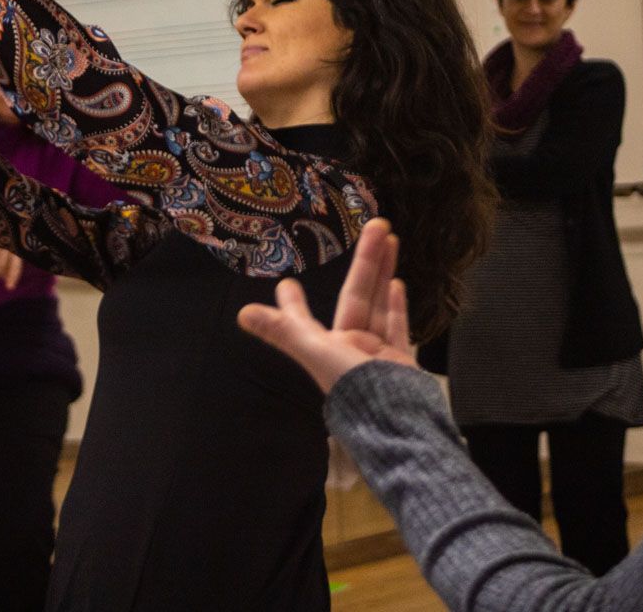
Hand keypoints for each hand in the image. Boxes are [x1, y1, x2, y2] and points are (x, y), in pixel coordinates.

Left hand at [236, 218, 415, 393]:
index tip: (287, 284)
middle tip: (375, 223)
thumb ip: (283, 330)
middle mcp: (348, 347)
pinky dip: (397, 305)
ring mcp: (375, 354)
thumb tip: (242, 313)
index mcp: (324, 347)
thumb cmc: (354, 386)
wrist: (399, 419)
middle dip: (367, 260)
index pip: (305, 317)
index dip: (293, 302)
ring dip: (384, 272)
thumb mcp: (316, 352)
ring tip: (391, 239)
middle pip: (357, 295)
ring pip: (379, 304)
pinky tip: (398, 282)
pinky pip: (397, 327)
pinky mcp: (400, 361)